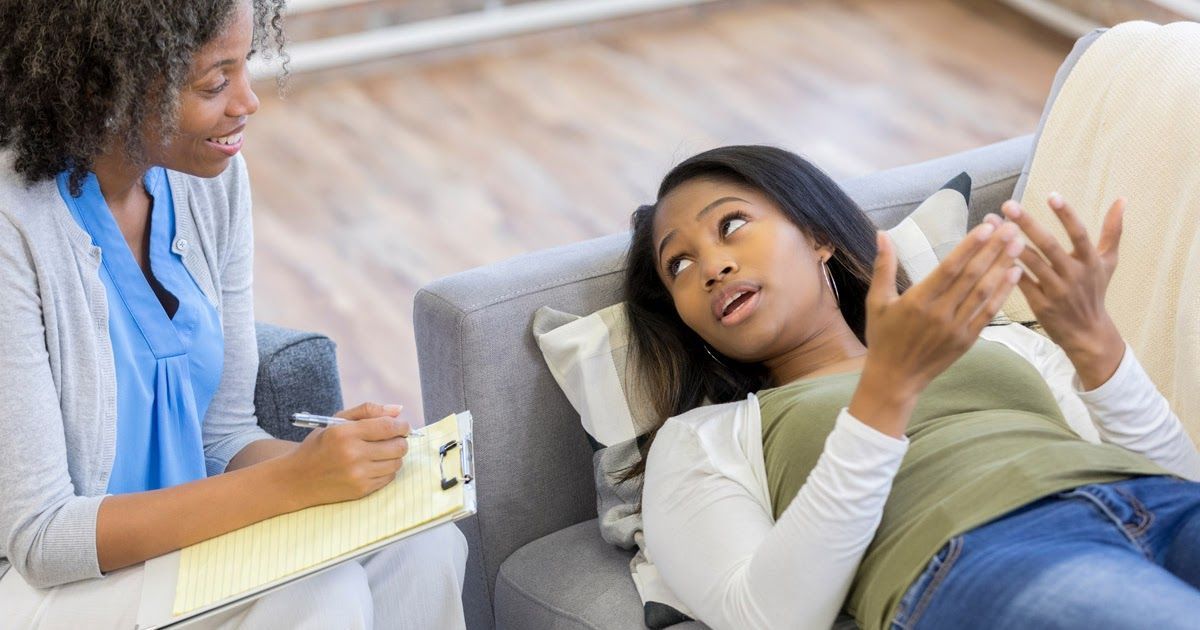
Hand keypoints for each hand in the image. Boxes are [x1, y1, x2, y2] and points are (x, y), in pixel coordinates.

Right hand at [281, 402, 410, 507]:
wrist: (297, 479)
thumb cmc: (320, 445)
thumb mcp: (337, 421)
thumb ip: (368, 411)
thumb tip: (399, 410)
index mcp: (345, 433)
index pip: (388, 426)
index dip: (401, 425)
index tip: (402, 426)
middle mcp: (353, 455)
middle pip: (397, 446)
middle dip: (401, 440)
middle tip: (394, 438)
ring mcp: (358, 475)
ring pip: (397, 463)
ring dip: (395, 456)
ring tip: (382, 451)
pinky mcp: (361, 490)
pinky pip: (389, 478)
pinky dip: (387, 470)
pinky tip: (374, 465)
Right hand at [849, 221, 1024, 435]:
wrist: (895, 378)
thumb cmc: (883, 337)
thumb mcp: (877, 301)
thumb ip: (884, 267)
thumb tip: (882, 234)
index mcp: (918, 300)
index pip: (950, 268)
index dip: (970, 246)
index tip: (986, 227)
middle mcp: (940, 313)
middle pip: (972, 276)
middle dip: (993, 250)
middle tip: (1011, 228)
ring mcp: (956, 328)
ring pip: (984, 292)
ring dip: (1002, 267)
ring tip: (1017, 245)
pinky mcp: (967, 340)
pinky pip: (988, 313)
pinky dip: (1003, 293)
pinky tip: (1014, 275)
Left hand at [1001, 193, 1126, 388]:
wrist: (1087, 333)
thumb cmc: (1095, 291)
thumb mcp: (1108, 262)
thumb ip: (1113, 231)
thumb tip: (1122, 199)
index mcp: (1091, 261)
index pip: (1079, 233)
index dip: (1066, 215)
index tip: (1052, 195)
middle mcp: (1075, 275)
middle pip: (1049, 245)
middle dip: (1028, 223)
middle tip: (1009, 205)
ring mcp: (1057, 291)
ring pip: (1032, 263)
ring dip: (1011, 243)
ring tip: (992, 224)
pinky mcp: (1041, 305)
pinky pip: (1022, 284)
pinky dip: (1009, 270)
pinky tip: (991, 254)